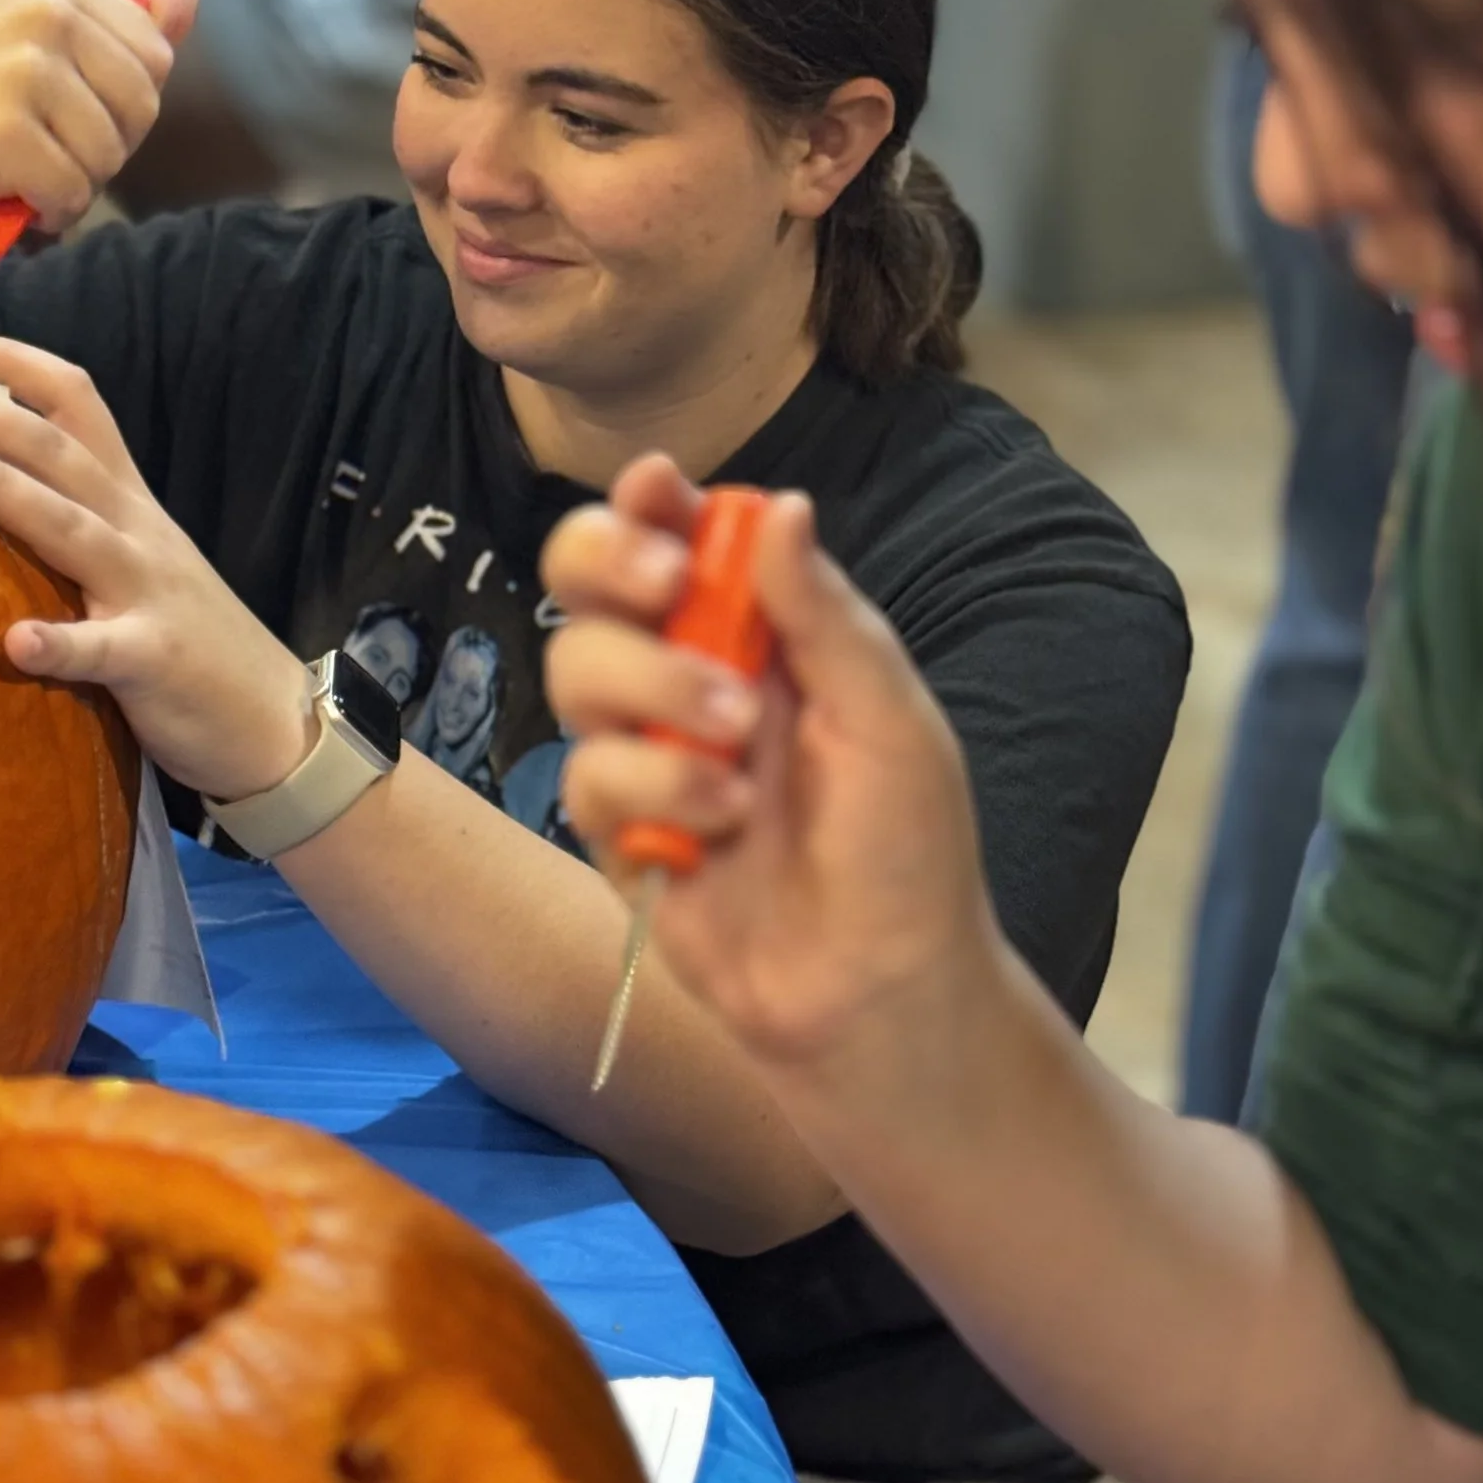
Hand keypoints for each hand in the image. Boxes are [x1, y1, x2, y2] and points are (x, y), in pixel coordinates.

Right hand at [0, 0, 196, 237]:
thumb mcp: (43, 50)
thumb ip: (123, 25)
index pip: (155, 59)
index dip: (120, 107)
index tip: (63, 113)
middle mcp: (45, 12)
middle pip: (142, 106)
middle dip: (106, 148)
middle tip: (45, 151)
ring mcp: (24, 68)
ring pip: (110, 154)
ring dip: (75, 185)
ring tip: (22, 175)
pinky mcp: (5, 129)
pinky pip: (73, 192)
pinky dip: (49, 214)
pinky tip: (10, 200)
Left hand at [0, 335, 316, 802]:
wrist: (269, 715)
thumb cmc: (184, 631)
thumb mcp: (136, 552)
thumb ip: (76, 512)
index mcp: (128, 499)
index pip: (78, 404)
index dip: (16, 365)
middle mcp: (136, 529)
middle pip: (57, 449)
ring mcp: (147, 592)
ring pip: (69, 526)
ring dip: (1, 487)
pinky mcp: (154, 660)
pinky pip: (103, 650)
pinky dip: (60, 643)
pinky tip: (14, 643)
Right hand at [541, 457, 998, 1069]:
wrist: (876, 993)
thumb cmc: (906, 852)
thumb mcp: (888, 720)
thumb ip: (823, 615)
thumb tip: (780, 502)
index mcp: (763, 633)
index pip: (683, 537)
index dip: (651, 504)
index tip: (656, 489)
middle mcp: (690, 675)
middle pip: (589, 581)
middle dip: (609, 564)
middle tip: (667, 585)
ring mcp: (647, 750)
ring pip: (576, 667)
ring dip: (652, 686)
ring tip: (735, 744)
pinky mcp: (616, 830)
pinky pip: (584, 773)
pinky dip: (651, 788)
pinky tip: (719, 828)